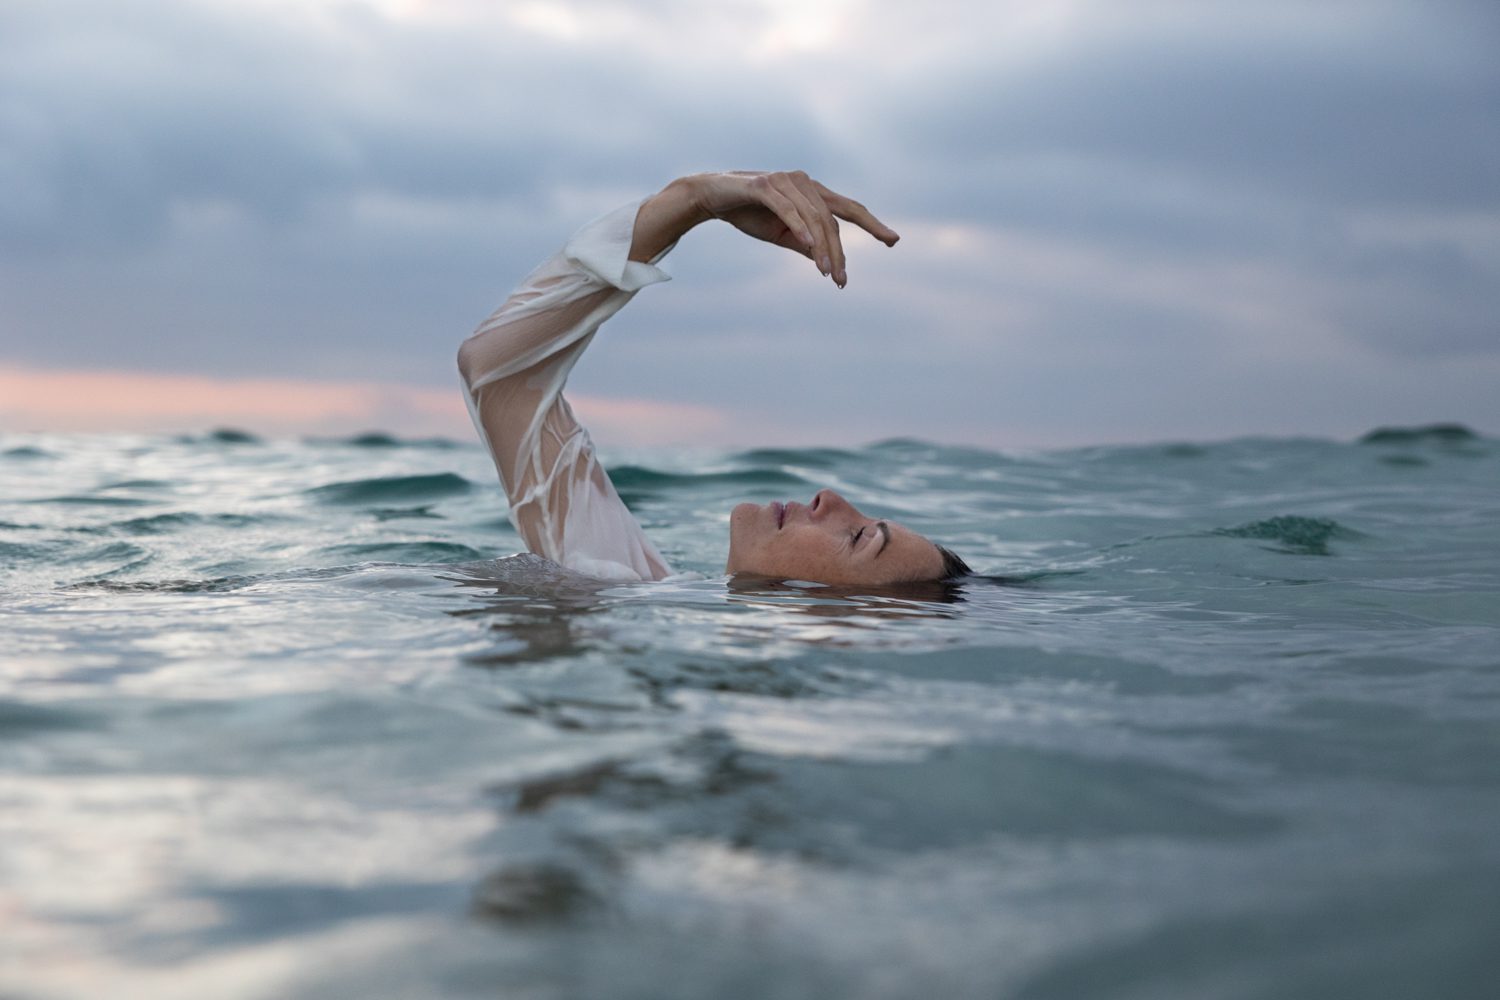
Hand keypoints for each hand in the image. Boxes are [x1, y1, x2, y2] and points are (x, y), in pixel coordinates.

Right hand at [690, 170, 899, 287]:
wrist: (710, 197)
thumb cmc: (748, 212)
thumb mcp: (781, 233)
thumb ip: (804, 243)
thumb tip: (825, 260)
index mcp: (812, 192)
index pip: (848, 209)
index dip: (872, 224)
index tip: (893, 241)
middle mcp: (803, 182)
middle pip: (832, 218)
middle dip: (840, 251)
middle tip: (842, 280)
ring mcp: (785, 180)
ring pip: (813, 218)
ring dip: (822, 248)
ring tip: (827, 274)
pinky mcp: (764, 185)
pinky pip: (789, 209)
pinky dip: (801, 228)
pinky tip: (811, 248)